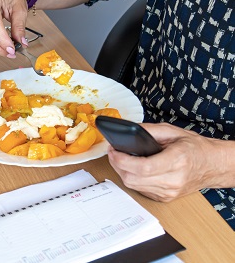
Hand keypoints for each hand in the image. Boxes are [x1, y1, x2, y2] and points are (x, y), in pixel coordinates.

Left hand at [107, 122, 233, 201]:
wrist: (213, 165)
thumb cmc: (195, 148)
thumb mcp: (173, 131)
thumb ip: (149, 130)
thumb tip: (127, 131)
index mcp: (177, 161)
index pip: (143, 167)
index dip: (122, 160)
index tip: (113, 150)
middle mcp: (173, 180)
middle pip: (133, 178)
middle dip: (117, 164)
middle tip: (113, 152)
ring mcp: (169, 192)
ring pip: (133, 186)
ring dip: (122, 172)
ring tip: (119, 159)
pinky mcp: (165, 197)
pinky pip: (140, 190)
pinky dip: (132, 179)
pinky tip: (132, 169)